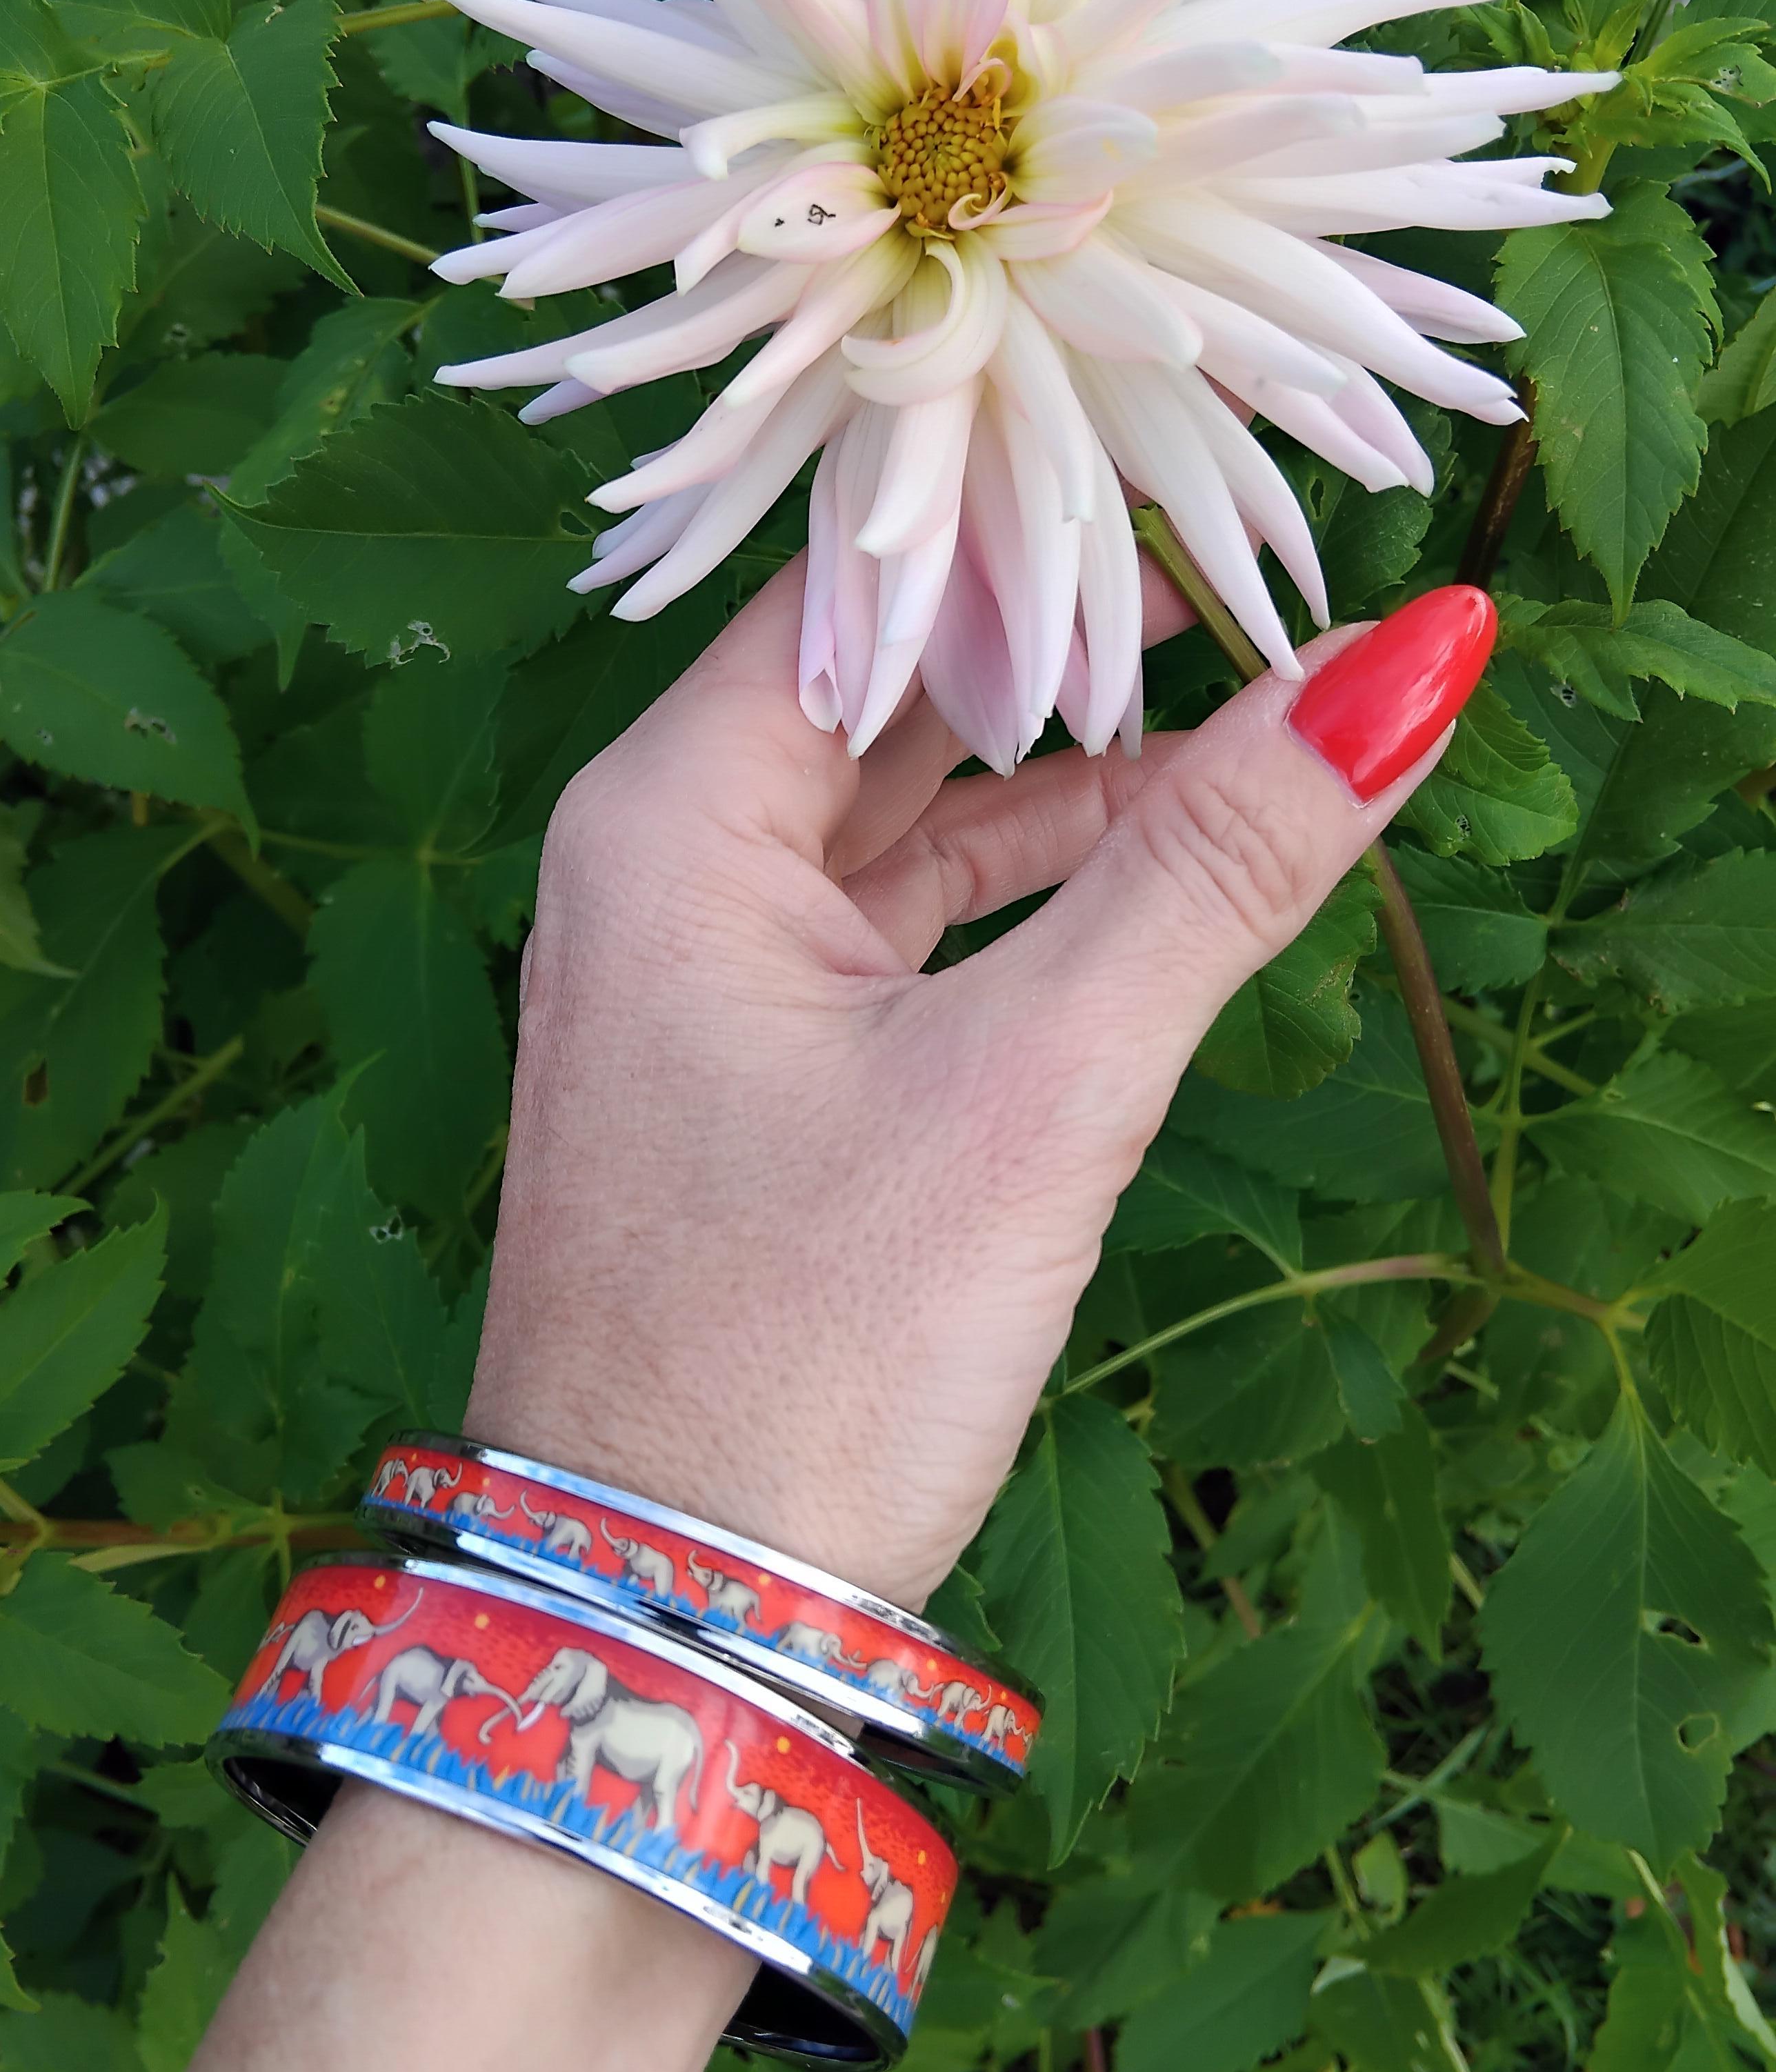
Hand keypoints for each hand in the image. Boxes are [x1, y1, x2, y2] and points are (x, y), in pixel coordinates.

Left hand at [468, 565, 1490, 1610]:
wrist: (664, 1608)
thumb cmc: (808, 1352)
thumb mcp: (1036, 1088)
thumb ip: (1212, 866)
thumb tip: (1412, 660)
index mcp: (669, 815)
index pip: (866, 580)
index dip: (1041, 515)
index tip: (1206, 463)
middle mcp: (658, 865)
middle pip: (886, 681)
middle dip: (1070, 631)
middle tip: (1262, 558)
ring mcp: (698, 971)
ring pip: (903, 806)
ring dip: (1066, 760)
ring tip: (1252, 695)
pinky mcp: (754, 1070)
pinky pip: (899, 918)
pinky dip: (1023, 883)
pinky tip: (1153, 848)